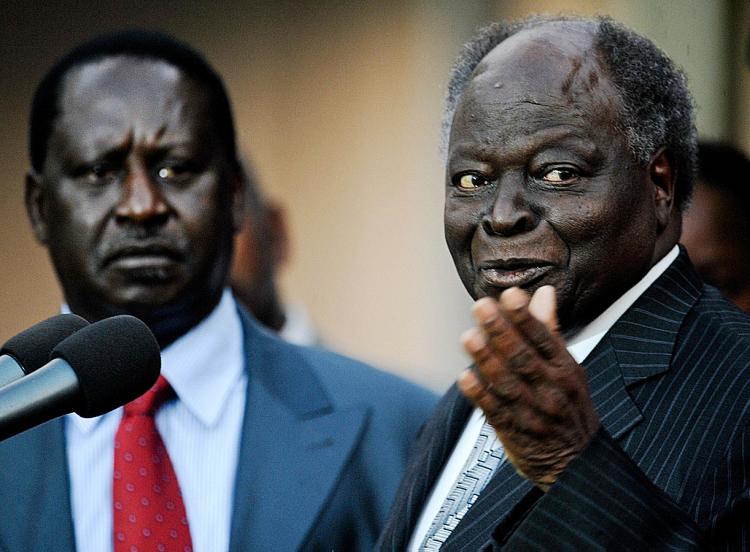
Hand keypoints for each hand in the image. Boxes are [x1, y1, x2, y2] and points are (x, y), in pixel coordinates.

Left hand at [457, 286, 599, 490]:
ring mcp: (534, 413)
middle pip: (523, 358)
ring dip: (486, 360)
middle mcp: (552, 390)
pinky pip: (496, 413)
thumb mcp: (568, 368)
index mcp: (566, 370)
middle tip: (480, 307)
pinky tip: (465, 378)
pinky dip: (480, 396)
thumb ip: (549, 330)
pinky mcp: (515, 434)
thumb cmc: (568, 407)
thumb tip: (542, 293)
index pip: (545, 339)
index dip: (526, 317)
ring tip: (468, 337)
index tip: (510, 295)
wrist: (577, 465)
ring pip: (508, 384)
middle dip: (501, 331)